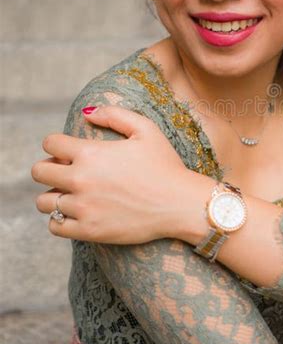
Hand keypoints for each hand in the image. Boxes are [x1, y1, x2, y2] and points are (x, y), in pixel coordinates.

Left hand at [32, 105, 204, 243]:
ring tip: (71, 195)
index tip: (68, 152)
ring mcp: (83, 207)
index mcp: (91, 153)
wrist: (181, 204)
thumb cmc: (166, 165)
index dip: (57, 145)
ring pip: (44, 202)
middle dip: (49, 169)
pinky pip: (55, 226)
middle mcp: (81, 179)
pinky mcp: (88, 231)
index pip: (50, 144)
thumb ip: (114, 115)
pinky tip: (77, 214)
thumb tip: (86, 112)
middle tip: (67, 173)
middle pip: (39, 172)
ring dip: (54, 196)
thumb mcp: (146, 130)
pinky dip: (61, 220)